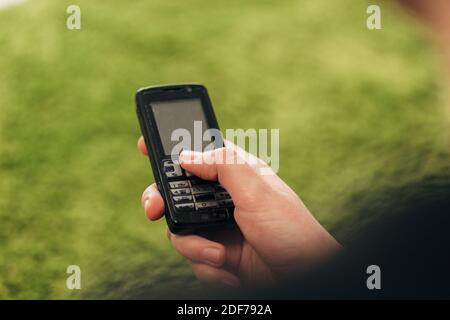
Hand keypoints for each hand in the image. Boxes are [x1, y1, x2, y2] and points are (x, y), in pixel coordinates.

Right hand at [138, 137, 341, 287]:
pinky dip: (209, 268)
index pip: (197, 155)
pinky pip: (193, 258)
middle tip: (154, 209)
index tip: (144, 145)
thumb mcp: (258, 190)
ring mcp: (217, 227)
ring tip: (221, 256)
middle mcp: (221, 199)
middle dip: (162, 202)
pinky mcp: (216, 253)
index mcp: (233, 175)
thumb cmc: (291, 229)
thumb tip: (185, 156)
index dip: (170, 149)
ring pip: (179, 230)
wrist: (303, 276)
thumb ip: (223, 165)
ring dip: (196, 247)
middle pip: (176, 193)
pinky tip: (233, 272)